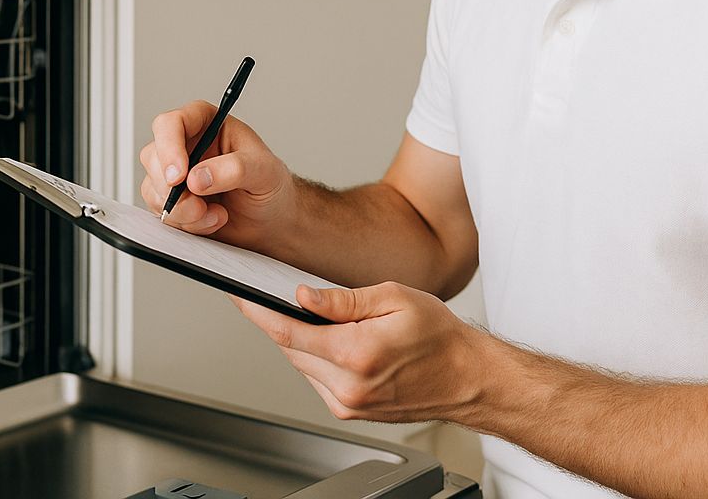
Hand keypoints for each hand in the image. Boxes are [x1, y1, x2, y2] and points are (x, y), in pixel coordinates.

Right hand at [138, 101, 298, 250]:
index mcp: (207, 124)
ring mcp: (177, 174)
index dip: (169, 148)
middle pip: (153, 156)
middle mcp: (187, 145)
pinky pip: (161, 212)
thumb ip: (234, 169)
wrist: (272, 221)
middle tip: (199, 204)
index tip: (179, 176)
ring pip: (153, 188)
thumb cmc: (270, 186)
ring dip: (182, 210)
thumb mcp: (264, 171)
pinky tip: (210, 221)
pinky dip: (184, 223)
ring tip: (215, 214)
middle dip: (173, 188)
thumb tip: (198, 178)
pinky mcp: (173, 201)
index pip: (171, 123)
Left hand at [231, 281, 486, 423]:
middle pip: (290, 348)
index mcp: (355, 354)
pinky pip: (316, 379)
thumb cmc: (438, 336)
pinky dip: (316, 358)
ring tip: (320, 317)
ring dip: (300, 340)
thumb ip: (343, 300)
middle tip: (278, 294)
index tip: (240, 294)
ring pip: (301, 364)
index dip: (257, 311)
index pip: (287, 331)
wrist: (467, 378)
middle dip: (280, 320)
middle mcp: (347, 386)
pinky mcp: (349, 412)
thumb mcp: (394, 298)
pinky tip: (335, 342)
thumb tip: (302, 295)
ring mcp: (347, 404)